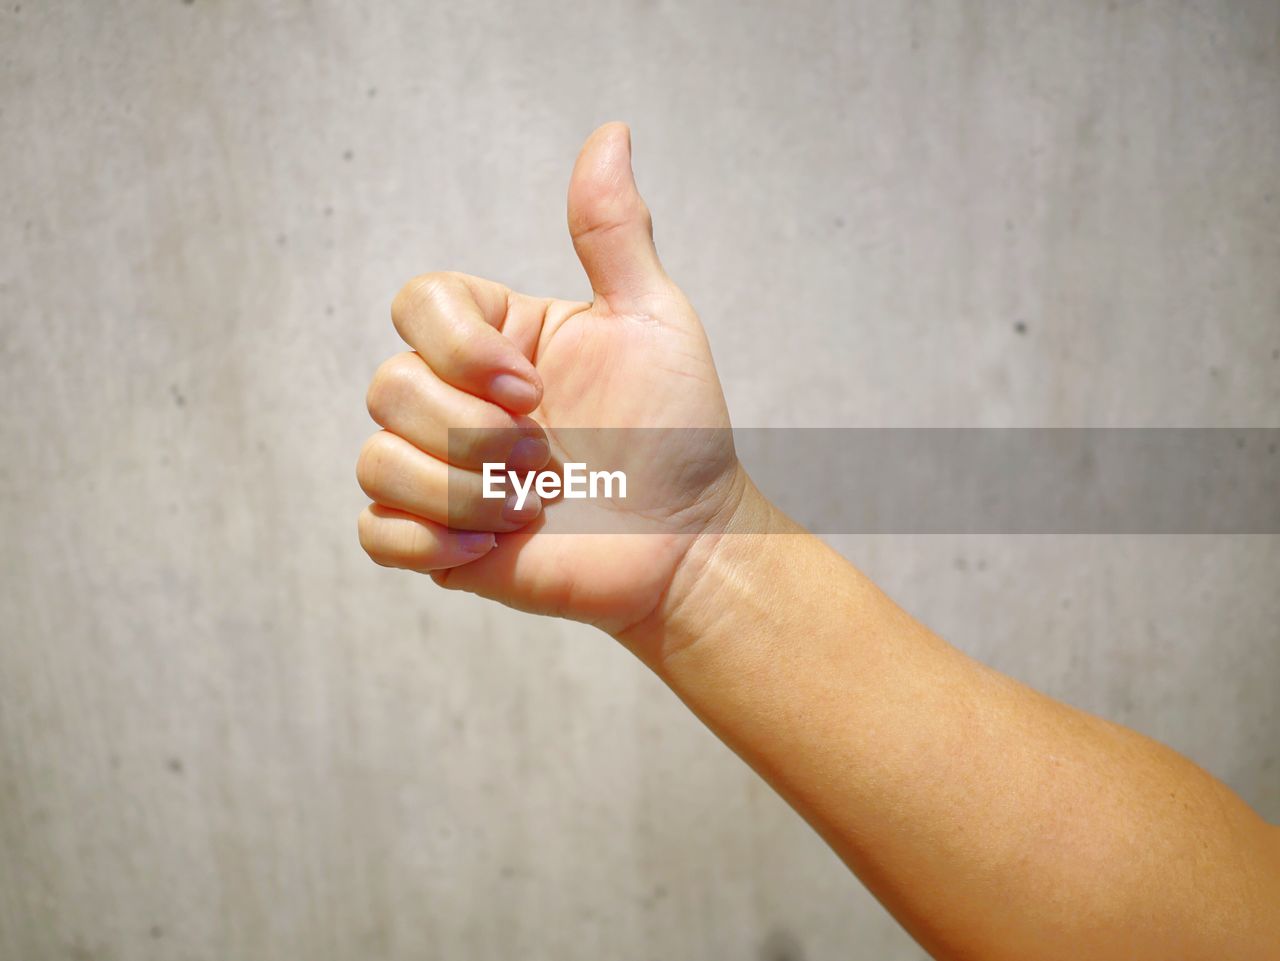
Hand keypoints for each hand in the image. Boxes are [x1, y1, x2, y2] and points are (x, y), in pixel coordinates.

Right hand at [357, 123, 745, 637]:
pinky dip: (425, 539)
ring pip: (376, 460)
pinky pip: (374, 530)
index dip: (461, 348)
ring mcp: (441, 470)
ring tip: (531, 508)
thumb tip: (610, 131)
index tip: (534, 390)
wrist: (685, 543)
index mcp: (497, 340)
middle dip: (471, 432)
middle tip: (548, 460)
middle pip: (387, 386)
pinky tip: (488, 548)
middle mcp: (458, 399)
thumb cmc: (677, 431)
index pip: (419, 304)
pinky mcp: (435, 540)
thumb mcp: (653, 320)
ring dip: (461, 491)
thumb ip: (612, 232)